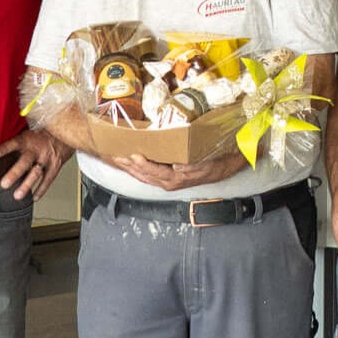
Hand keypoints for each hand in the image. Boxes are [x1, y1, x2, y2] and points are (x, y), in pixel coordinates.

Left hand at [0, 129, 70, 200]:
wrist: (65, 133)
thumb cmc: (43, 134)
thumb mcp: (29, 132)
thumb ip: (16, 142)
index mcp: (28, 140)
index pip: (14, 143)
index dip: (4, 149)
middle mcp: (36, 150)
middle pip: (24, 162)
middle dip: (14, 174)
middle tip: (4, 184)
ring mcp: (46, 159)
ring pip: (35, 173)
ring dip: (26, 185)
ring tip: (17, 195)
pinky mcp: (55, 166)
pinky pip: (48, 179)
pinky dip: (41, 189)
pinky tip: (34, 197)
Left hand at [113, 147, 249, 191]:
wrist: (223, 167)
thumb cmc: (212, 161)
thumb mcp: (202, 161)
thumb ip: (188, 165)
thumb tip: (175, 166)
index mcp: (175, 178)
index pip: (153, 171)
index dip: (141, 163)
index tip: (132, 155)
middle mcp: (168, 182)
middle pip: (143, 174)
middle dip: (128, 165)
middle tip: (115, 155)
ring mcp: (167, 181)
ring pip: (143, 176)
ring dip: (130, 168)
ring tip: (117, 158)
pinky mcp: (167, 178)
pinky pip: (148, 175)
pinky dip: (137, 170)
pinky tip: (130, 164)